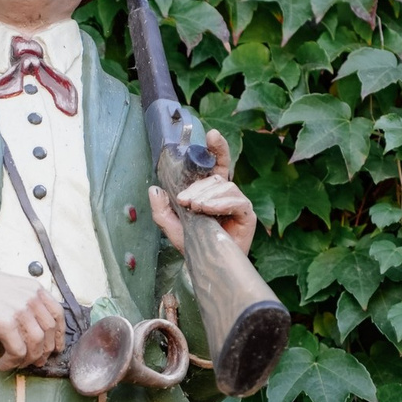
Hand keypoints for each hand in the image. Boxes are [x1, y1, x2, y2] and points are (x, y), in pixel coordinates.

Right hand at [0, 262, 64, 367]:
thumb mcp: (11, 289)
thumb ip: (25, 302)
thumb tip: (35, 327)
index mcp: (34, 289)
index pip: (58, 313)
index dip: (59, 334)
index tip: (56, 347)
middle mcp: (31, 298)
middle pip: (50, 331)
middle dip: (45, 351)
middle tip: (36, 362)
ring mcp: (19, 311)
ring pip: (37, 344)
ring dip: (28, 359)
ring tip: (16, 364)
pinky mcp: (6, 324)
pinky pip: (18, 351)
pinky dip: (12, 361)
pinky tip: (2, 363)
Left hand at [150, 130, 257, 256]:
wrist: (208, 266)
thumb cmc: (195, 245)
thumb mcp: (172, 226)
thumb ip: (162, 209)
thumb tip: (154, 189)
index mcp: (212, 191)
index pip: (218, 164)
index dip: (217, 148)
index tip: (211, 135)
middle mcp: (227, 194)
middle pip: (217, 177)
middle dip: (199, 186)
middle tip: (184, 200)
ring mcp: (239, 203)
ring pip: (225, 187)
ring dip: (207, 195)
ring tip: (195, 208)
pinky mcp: (247, 215)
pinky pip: (237, 201)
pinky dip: (221, 203)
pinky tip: (209, 210)